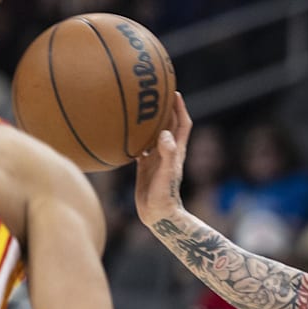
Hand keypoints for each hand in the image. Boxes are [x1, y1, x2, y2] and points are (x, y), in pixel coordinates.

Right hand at [135, 91, 191, 225]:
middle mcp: (167, 152)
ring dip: (149, 122)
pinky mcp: (145, 167)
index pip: (182, 124)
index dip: (180, 108)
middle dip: (164, 109)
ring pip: (153, 135)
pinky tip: (125, 132)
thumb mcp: (166, 175)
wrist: (158, 216)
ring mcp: (156, 159)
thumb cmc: (165, 197)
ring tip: (138, 108)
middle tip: (154, 94)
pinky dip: (135, 138)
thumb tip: (164, 134)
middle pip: (168, 125)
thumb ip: (167, 155)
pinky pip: (141, 148)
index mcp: (176, 151)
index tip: (174, 92)